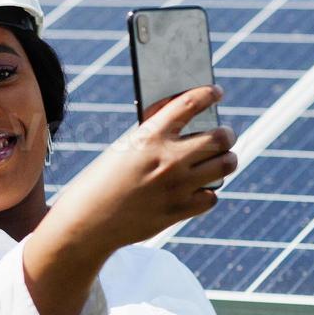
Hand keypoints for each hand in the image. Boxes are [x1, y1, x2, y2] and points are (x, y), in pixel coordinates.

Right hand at [49, 85, 235, 258]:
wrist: (87, 222)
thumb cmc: (100, 182)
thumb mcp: (122, 149)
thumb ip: (152, 133)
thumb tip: (181, 118)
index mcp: (148, 137)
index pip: (189, 103)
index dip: (208, 93)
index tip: (215, 92)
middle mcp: (167, 159)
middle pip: (220, 137)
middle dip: (226, 133)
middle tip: (224, 134)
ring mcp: (177, 187)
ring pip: (226, 165)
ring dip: (227, 159)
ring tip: (222, 159)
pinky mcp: (180, 211)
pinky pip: (212, 196)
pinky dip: (208, 192)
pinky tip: (199, 189)